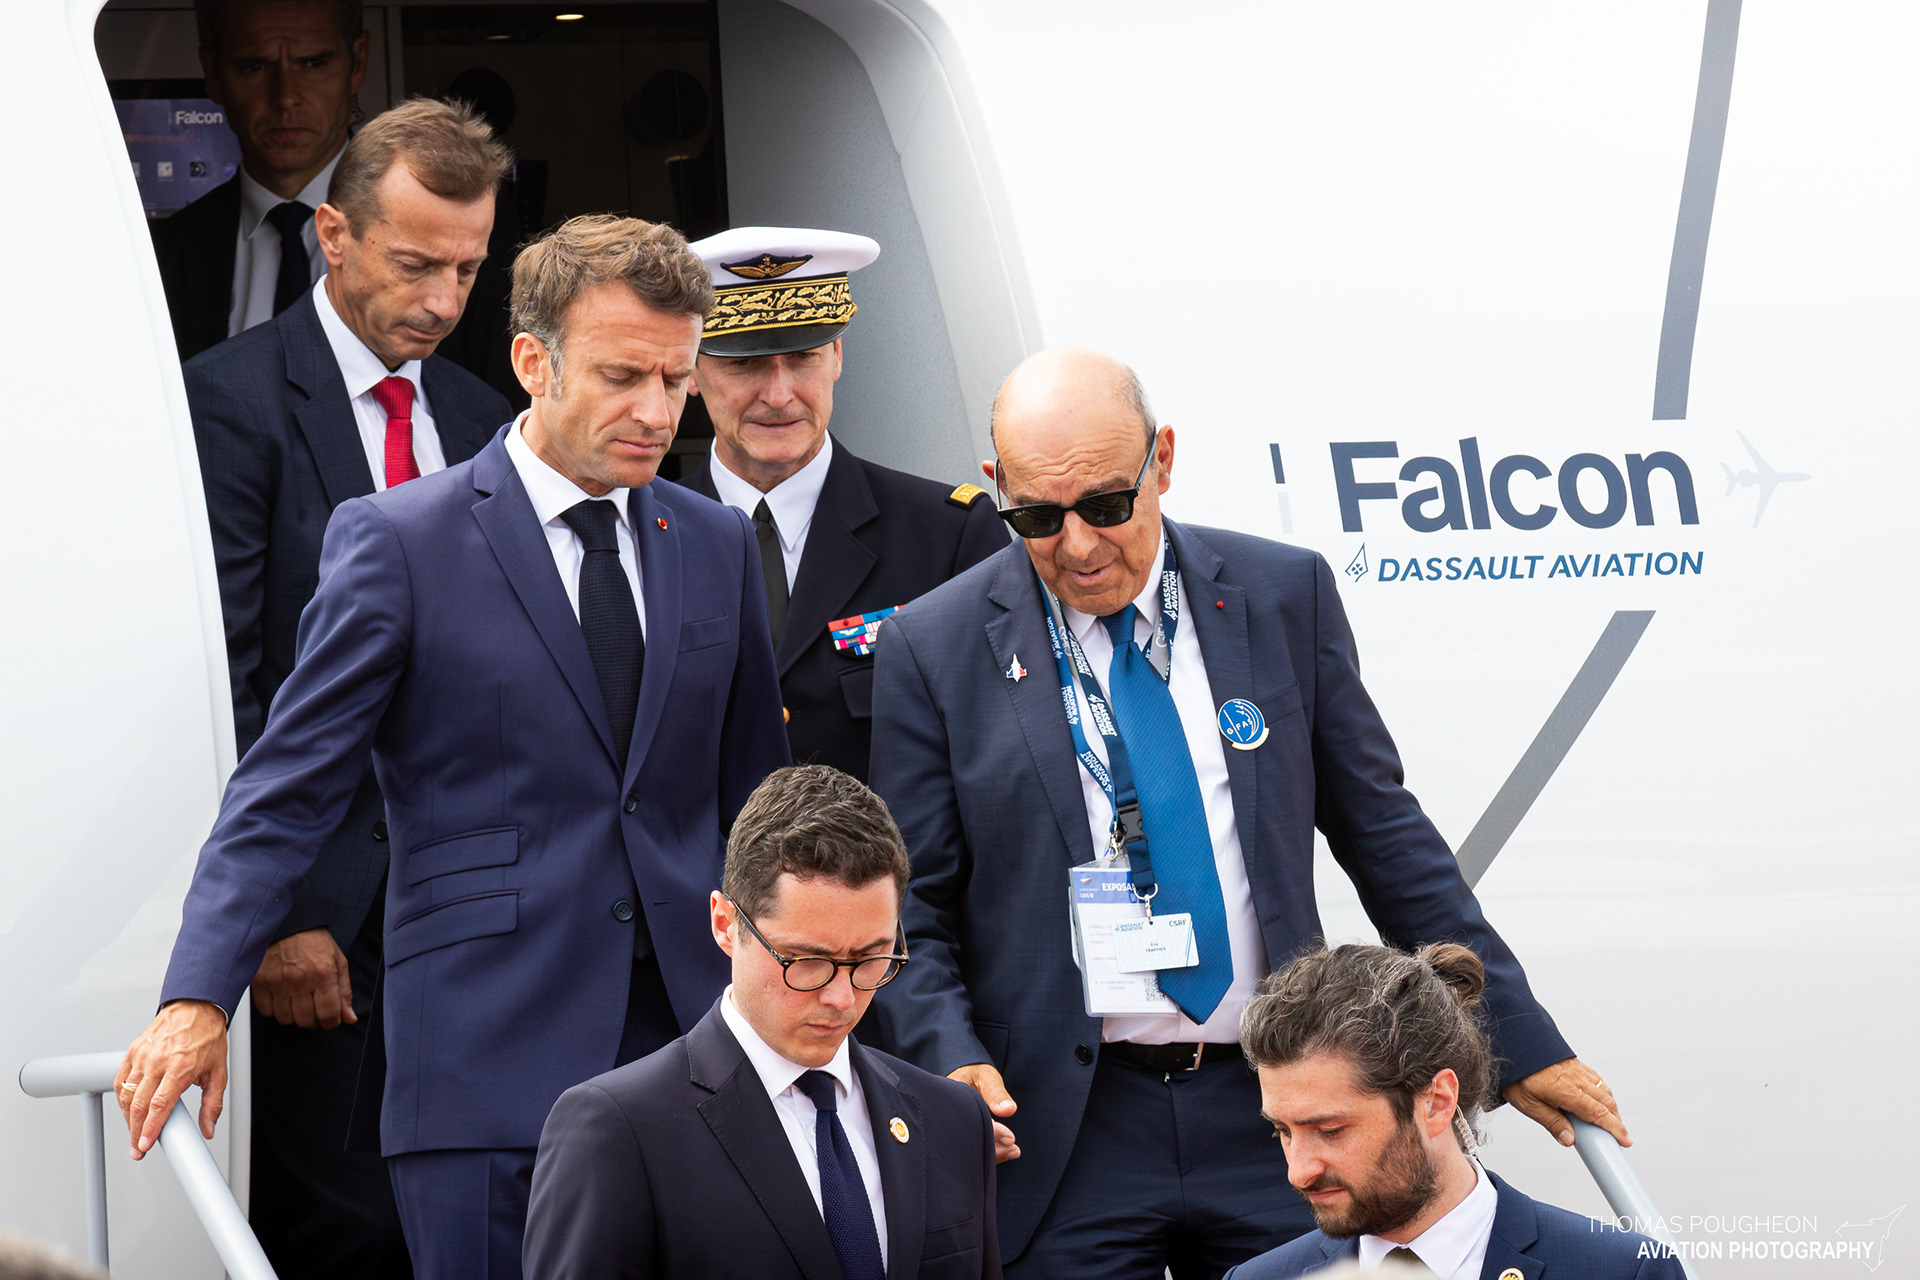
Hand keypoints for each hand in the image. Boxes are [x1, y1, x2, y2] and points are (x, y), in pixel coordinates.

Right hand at [114, 1000, 229, 1158]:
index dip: (150, 1129)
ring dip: (127, 1118)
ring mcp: (143, 1056)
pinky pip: (120, 1079)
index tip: (145, 1144)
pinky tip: (127, 1108)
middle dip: (135, 1132)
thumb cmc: (207, 1037)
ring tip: (134, 1132)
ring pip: (126, 1095)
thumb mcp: (218, 1072)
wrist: (196, 1007)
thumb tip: (208, 1128)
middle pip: (138, 1105)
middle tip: (137, 1148)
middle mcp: (158, 1062)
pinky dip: (121, 1097)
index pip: (159, 1106)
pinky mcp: (133, 1051)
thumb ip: (213, 1104)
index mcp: (180, 1068)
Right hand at [251, 928, 355, 1028]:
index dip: (331, 1021)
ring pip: (286, 1019)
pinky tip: (281, 995)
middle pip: (306, 1021)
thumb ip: (344, 992)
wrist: (288, 924)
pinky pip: (267, 1011)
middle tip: (313, 1005)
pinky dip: (275, 1008)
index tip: (329, 1017)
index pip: (329, 1015)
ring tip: (297, 998)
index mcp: (323, 975)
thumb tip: (349, 1017)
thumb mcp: (338, 962)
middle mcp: (300, 981)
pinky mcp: (260, 982)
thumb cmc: (314, 942)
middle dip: (312, 1018)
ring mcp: (278, 982)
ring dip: (293, 1014)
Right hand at [950, 1062, 1020, 1162]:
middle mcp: (950, 1118)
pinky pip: (974, 1149)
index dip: (991, 1132)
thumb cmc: (974, 1073)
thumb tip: (1009, 1109)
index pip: (970, 1122)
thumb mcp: (985, 1077)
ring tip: (1014, 1152)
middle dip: (992, 1150)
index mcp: (951, 1102)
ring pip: (971, 1149)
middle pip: (969, 1142)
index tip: (1011, 1138)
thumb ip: (995, 1092)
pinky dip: (990, 1154)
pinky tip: (1007, 1153)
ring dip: (993, 1154)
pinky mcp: (963, 1135)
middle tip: (1014, 1150)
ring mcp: (955, 1129)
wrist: (964, 1074)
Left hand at [1502, 1057, 1628, 1147]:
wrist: (1513, 1041)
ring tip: (1612, 1121)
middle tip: (1620, 1136)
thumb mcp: (1528, 1104)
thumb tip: (1569, 1139)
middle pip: (1606, 1102)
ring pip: (1603, 1090)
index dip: (1615, 1128)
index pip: (1598, 1114)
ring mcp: (1577, 1069)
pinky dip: (1603, 1092)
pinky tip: (1600, 1098)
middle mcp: (1577, 1079)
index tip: (1625, 1140)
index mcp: (1567, 1091)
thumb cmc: (1517, 1073)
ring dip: (1612, 1106)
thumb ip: (1551, 1122)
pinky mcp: (1574, 1063)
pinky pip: (1596, 1079)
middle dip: (1617, 1121)